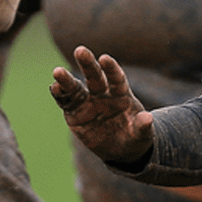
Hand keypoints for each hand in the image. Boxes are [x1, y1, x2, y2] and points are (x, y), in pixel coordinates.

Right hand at [50, 46, 153, 163]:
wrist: (121, 150)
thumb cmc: (134, 137)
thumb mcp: (141, 135)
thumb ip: (143, 126)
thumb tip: (148, 119)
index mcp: (121, 94)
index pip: (117, 78)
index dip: (111, 68)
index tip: (105, 58)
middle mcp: (103, 94)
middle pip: (95, 76)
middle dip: (88, 64)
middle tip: (81, 50)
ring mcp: (87, 102)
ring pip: (76, 88)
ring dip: (66, 80)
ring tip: (57, 72)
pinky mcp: (75, 113)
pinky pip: (66, 102)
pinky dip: (59, 94)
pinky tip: (54, 87)